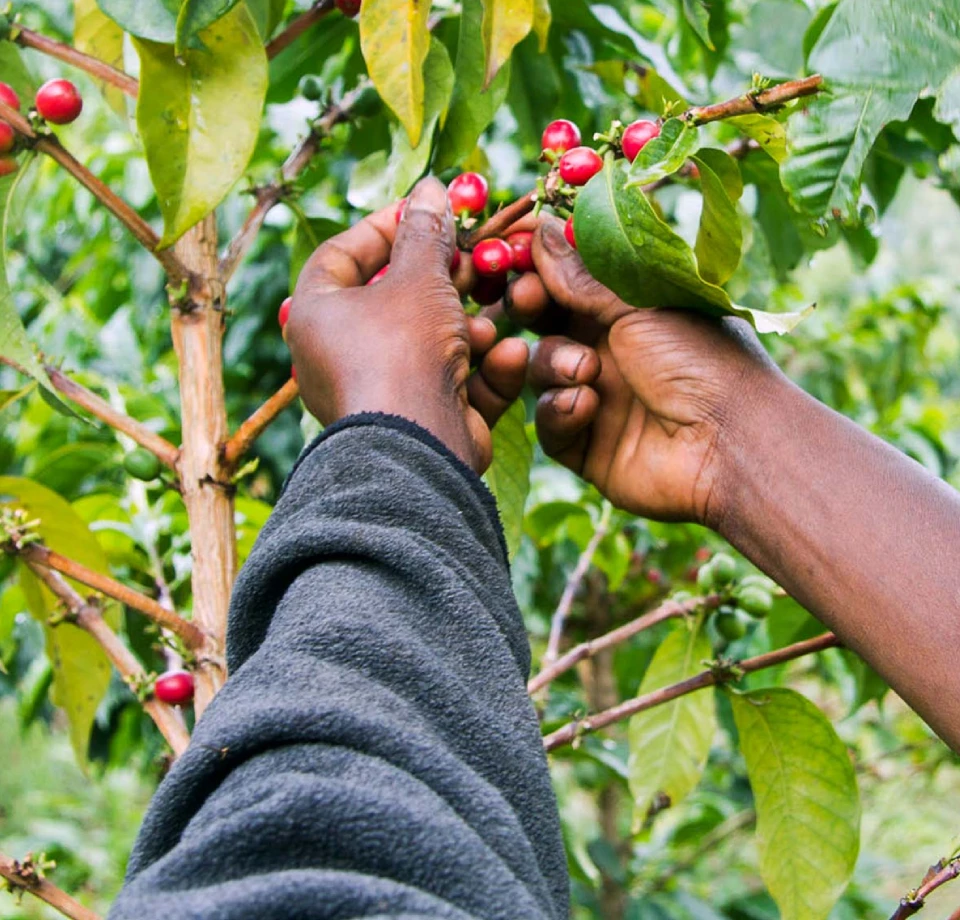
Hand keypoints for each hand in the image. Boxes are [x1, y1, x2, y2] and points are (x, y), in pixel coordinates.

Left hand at [286, 178, 527, 472]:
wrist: (416, 446)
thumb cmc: (402, 350)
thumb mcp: (418, 278)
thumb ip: (426, 233)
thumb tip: (431, 188)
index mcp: (318, 315)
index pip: (341, 255)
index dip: (383, 226)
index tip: (424, 210)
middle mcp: (340, 355)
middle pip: (395, 300)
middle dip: (442, 281)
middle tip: (473, 261)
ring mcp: (382, 391)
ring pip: (432, 344)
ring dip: (468, 329)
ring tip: (483, 325)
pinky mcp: (421, 421)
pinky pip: (454, 384)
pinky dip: (482, 370)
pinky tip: (507, 356)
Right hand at [506, 217, 781, 524]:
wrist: (729, 445)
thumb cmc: (701, 361)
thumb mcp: (640, 306)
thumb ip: (582, 276)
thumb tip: (542, 229)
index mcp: (632, 309)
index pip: (571, 279)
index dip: (541, 265)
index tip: (514, 249)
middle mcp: (612, 350)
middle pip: (546, 322)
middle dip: (531, 308)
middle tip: (527, 299)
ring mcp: (598, 398)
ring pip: (541, 371)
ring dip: (555, 364)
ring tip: (586, 371)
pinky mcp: (587, 446)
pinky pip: (550, 423)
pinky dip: (561, 411)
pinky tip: (586, 406)